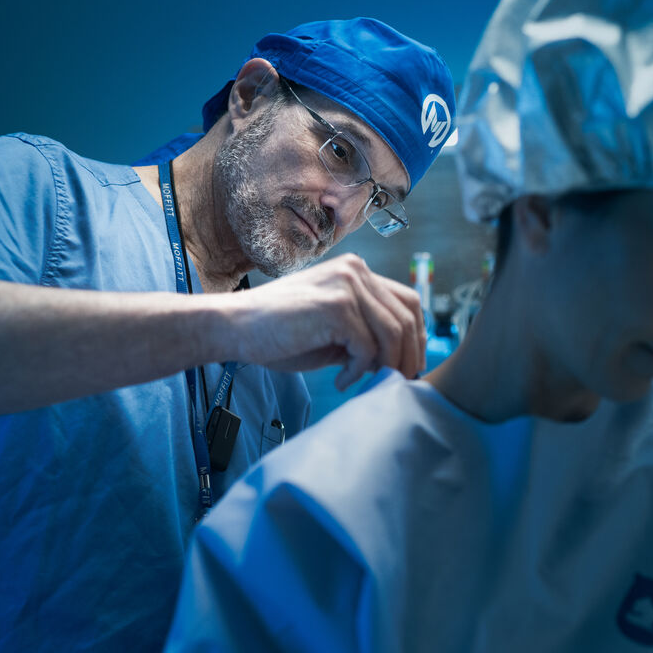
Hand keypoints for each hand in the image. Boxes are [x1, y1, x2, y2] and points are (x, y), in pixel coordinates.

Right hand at [220, 254, 426, 389]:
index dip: (416, 337)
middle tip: (395, 382)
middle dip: (408, 356)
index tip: (409, 367)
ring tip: (362, 381)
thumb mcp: (333, 329)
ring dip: (386, 365)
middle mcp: (356, 271)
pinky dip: (358, 371)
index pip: (408, 302)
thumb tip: (401, 360)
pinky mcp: (336, 306)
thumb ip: (365, 333)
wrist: (235, 327)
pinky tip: (340, 379)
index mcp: (357, 271)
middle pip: (407, 317)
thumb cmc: (279, 333)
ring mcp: (347, 285)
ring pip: (393, 333)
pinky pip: (368, 348)